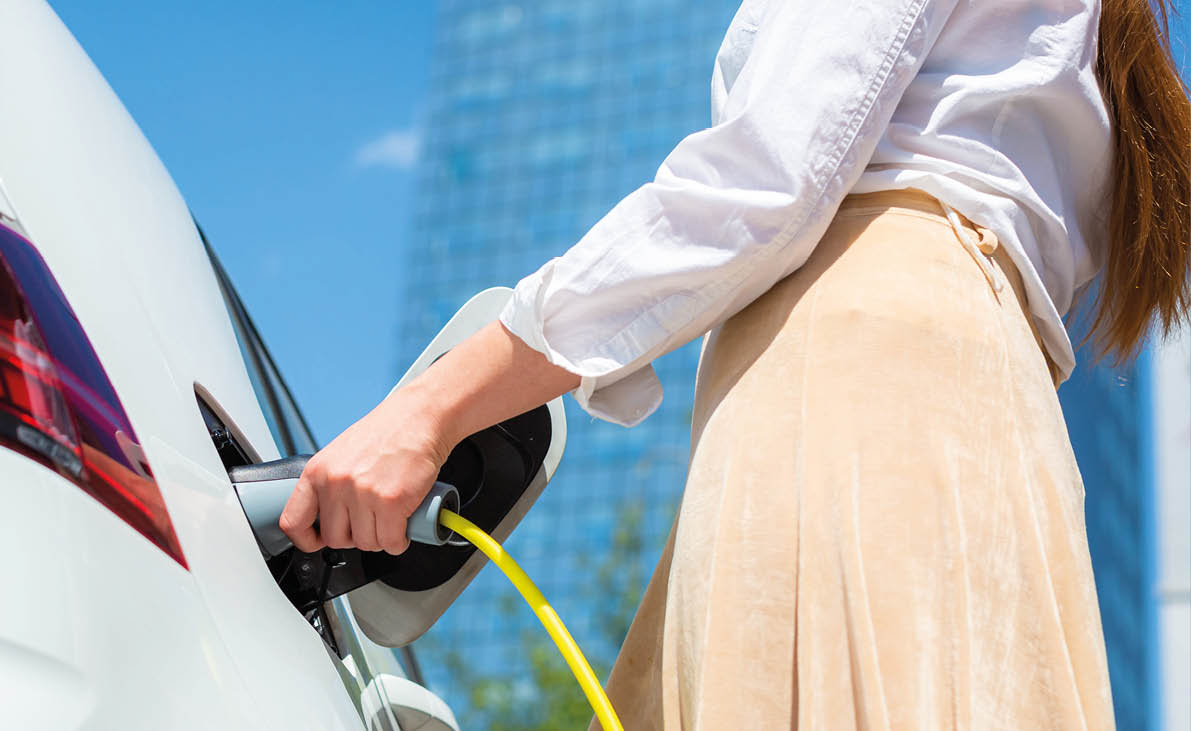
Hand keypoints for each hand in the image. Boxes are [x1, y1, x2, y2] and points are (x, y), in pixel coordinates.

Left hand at [279, 385, 453, 554]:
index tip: (319, 540)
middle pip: (335, 539)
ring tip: (389, 518)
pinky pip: (391, 542)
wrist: (419, 417)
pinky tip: (402, 527)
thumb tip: (330, 516)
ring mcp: (364, 494)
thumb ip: (330, 484)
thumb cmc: (387, 433)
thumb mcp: (342, 455)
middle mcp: (336, 483)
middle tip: (369, 522)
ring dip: (380, 538)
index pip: (294, 522)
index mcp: (318, 471)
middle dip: (355, 537)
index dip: (307, 539)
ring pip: (366, 543)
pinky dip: (399, 541)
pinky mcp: (392, 502)